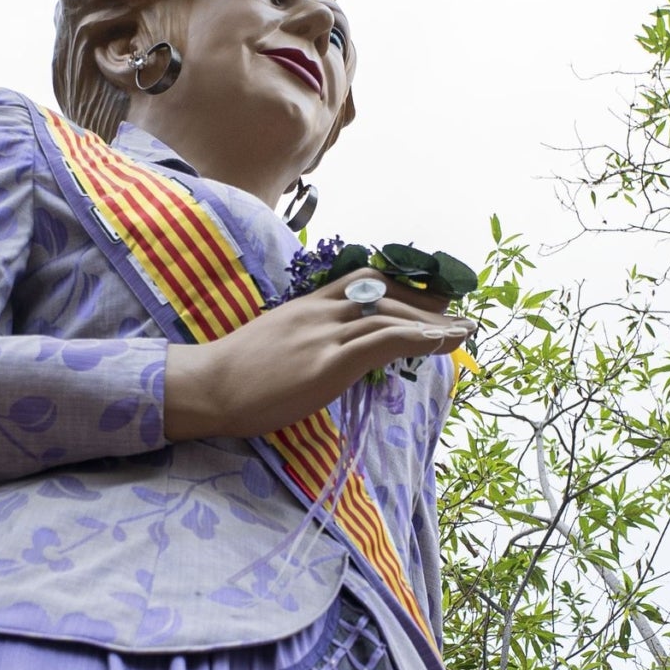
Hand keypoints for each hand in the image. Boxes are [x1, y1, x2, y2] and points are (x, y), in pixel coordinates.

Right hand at [163, 278, 472, 440]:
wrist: (205, 388)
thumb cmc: (234, 377)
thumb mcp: (275, 344)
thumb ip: (307, 341)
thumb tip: (333, 356)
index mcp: (307, 306)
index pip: (364, 281)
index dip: (402, 284)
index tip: (430, 295)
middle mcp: (320, 312)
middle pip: (385, 294)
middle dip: (427, 302)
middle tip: (458, 314)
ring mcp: (324, 335)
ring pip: (391, 315)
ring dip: (434, 322)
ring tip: (463, 332)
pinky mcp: (326, 363)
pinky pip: (382, 342)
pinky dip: (418, 337)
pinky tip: (442, 341)